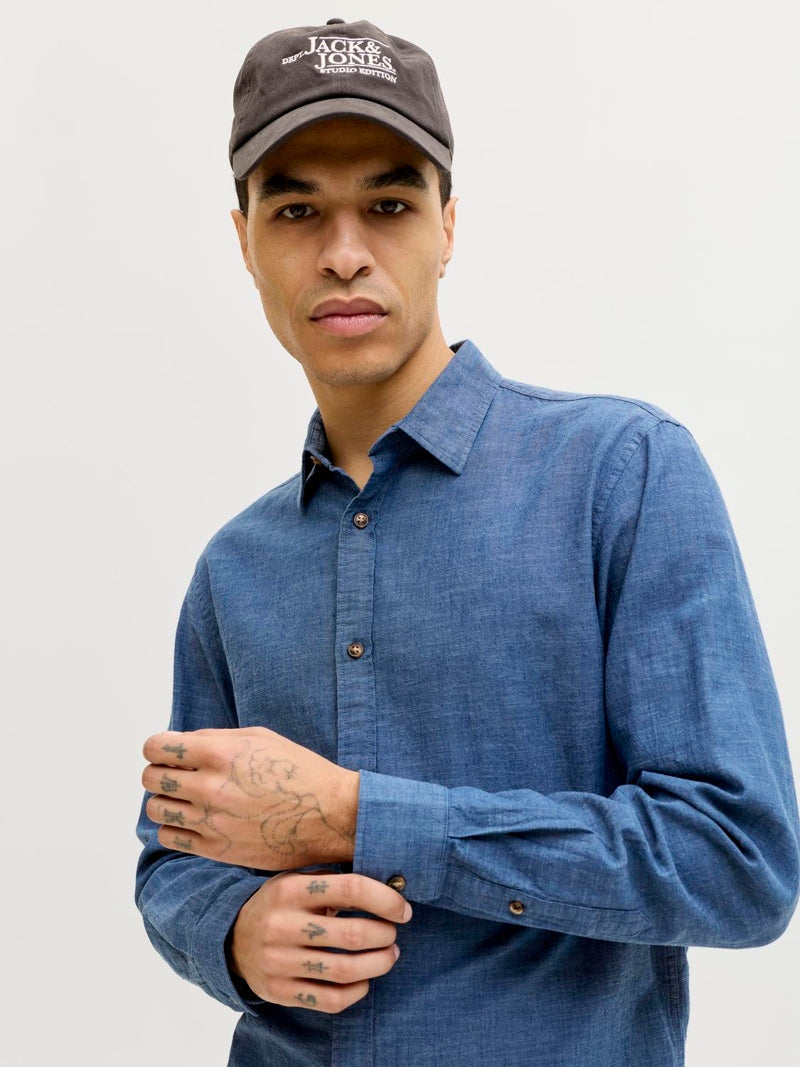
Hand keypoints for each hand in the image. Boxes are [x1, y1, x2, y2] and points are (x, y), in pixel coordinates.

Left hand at [142, 728, 358, 869]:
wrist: (330, 815)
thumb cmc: (298, 771)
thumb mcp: (260, 738)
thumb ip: (215, 738)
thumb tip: (181, 742)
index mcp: (221, 753)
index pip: (156, 747)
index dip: (158, 748)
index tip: (167, 752)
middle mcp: (211, 787)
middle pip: (151, 778)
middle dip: (160, 773)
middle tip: (178, 775)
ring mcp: (212, 821)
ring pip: (156, 809)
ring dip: (166, 801)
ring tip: (187, 799)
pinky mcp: (217, 850)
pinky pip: (170, 838)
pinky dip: (176, 828)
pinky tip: (195, 821)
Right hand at [229, 870, 411, 1013]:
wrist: (231, 938)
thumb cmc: (280, 904)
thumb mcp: (298, 878)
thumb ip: (335, 879)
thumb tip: (390, 884)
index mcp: (291, 890)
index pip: (350, 889)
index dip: (384, 899)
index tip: (403, 910)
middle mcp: (282, 925)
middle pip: (352, 934)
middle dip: (384, 934)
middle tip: (393, 933)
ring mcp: (279, 962)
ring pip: (344, 971)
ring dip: (378, 964)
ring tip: (389, 956)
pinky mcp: (279, 991)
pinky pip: (329, 1000)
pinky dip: (356, 992)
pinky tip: (364, 980)